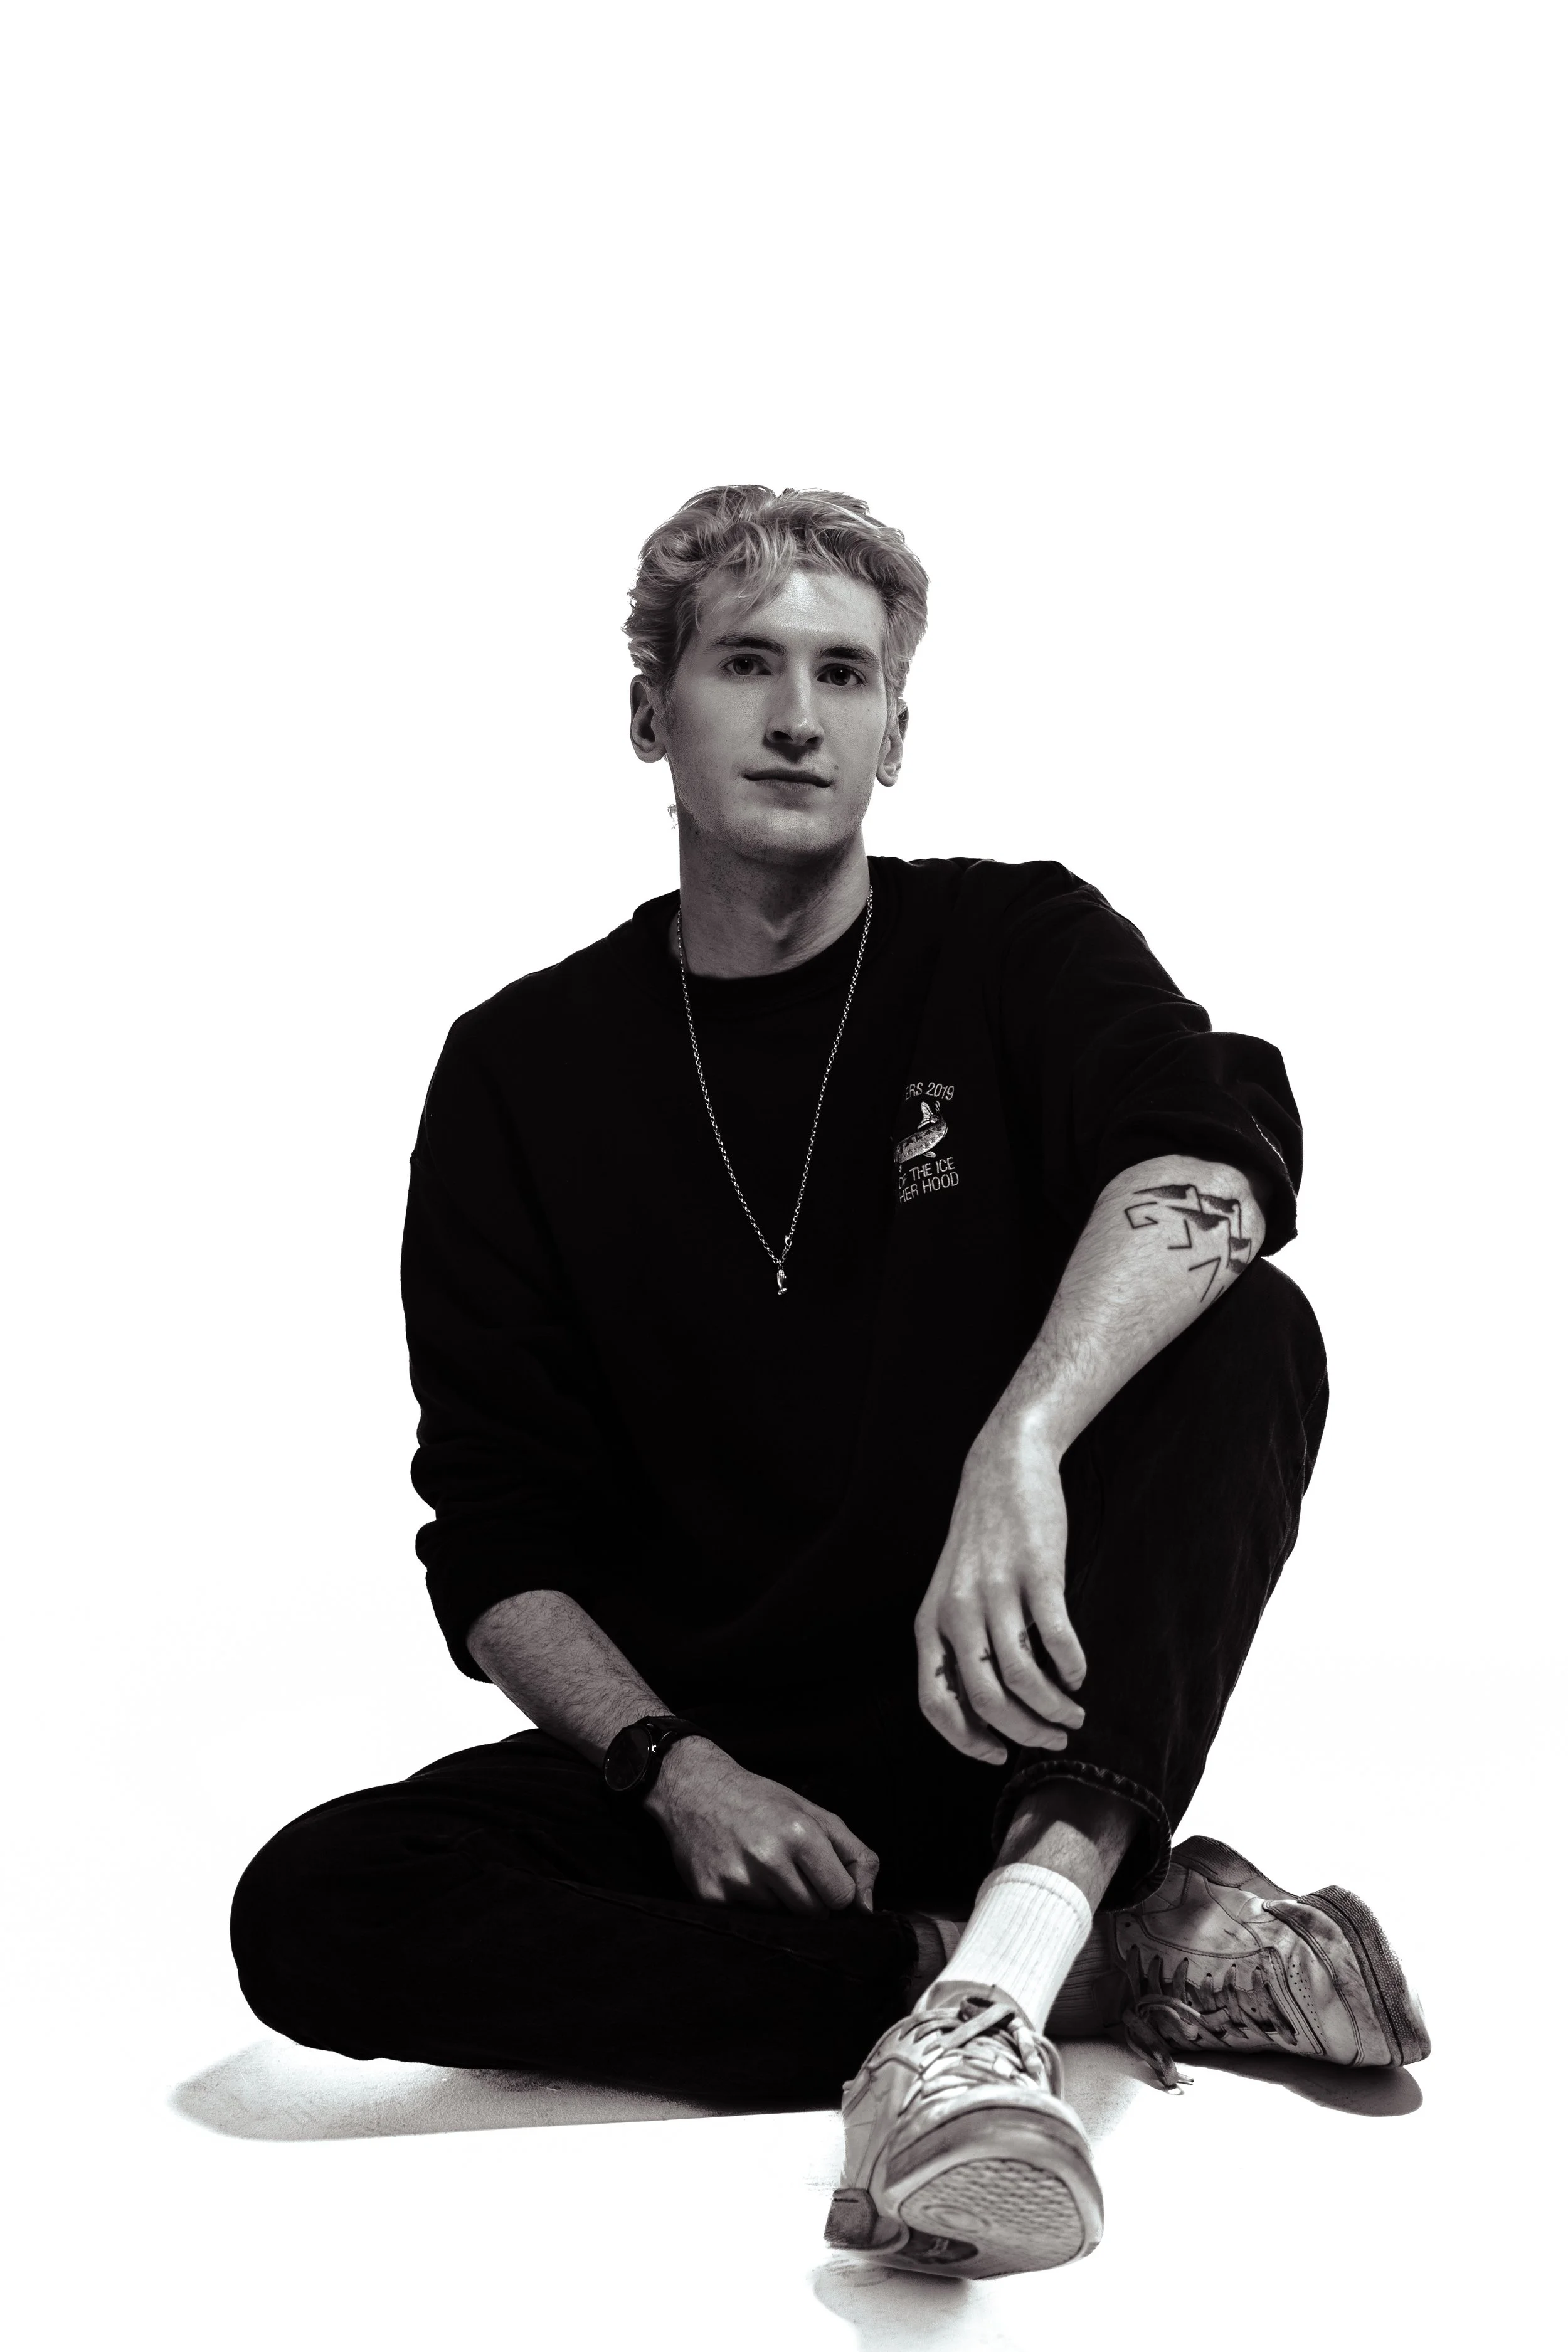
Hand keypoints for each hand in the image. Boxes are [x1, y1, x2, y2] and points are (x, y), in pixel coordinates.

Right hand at [644, 1740, 879, 1914]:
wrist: (693, 1789)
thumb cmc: (760, 1801)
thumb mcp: (814, 1813)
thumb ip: (854, 1855)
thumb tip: (868, 1908)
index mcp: (800, 1832)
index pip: (841, 1896)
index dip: (835, 1888)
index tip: (821, 1874)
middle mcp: (768, 1857)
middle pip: (813, 1913)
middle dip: (809, 1898)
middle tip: (788, 1868)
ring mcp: (737, 1880)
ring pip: (782, 1919)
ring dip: (778, 1901)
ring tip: (760, 1868)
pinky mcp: (711, 1897)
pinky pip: (749, 1921)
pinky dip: (749, 1904)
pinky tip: (738, 1874)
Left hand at [914, 1410, 1087, 1763]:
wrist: (1003, 1467)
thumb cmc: (981, 1539)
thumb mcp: (951, 1592)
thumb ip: (959, 1643)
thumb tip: (986, 1711)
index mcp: (929, 1621)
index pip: (935, 1702)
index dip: (966, 1740)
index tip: (997, 1755)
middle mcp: (956, 1610)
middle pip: (987, 1699)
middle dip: (1024, 1733)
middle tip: (1053, 1740)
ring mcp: (996, 1590)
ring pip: (1024, 1677)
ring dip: (1054, 1708)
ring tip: (1074, 1714)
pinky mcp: (1036, 1571)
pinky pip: (1057, 1637)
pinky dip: (1072, 1666)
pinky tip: (1080, 1672)